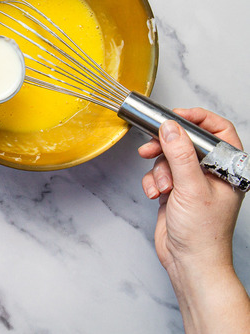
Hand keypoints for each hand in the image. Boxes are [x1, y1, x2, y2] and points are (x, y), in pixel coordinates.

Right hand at [138, 107, 248, 332]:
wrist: (190, 262)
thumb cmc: (204, 233)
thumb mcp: (192, 188)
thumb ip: (180, 155)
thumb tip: (170, 128)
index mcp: (228, 168)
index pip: (217, 131)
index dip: (197, 119)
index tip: (175, 117)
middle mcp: (211, 173)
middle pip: (186, 142)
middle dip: (166, 146)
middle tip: (151, 146)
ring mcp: (193, 182)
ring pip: (169, 158)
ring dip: (159, 171)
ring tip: (161, 187)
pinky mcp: (175, 191)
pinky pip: (158, 174)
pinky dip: (153, 182)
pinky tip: (156, 195)